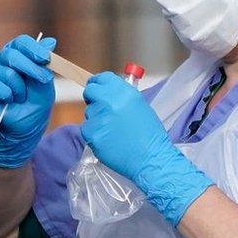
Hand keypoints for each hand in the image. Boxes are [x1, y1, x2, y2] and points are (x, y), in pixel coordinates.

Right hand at [0, 34, 56, 167]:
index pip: (22, 42)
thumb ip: (45, 62)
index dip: (34, 49)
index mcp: (18, 53)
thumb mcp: (45, 80)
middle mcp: (2, 60)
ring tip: (22, 97)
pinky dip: (9, 97)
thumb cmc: (36, 100)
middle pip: (13, 54)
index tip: (46, 58)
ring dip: (21, 89)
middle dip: (31, 68)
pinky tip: (10, 101)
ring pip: (8, 74)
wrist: (27, 124)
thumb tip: (51, 41)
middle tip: (44, 80)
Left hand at [81, 72, 213, 225]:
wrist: (151, 158)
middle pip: (90, 91)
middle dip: (93, 98)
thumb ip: (122, 97)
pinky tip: (108, 141)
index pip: (102, 78)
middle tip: (100, 108)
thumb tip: (108, 92)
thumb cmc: (150, 135)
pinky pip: (86, 129)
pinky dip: (94, 134)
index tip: (97, 87)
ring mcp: (99, 117)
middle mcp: (110, 101)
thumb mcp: (139, 106)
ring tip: (112, 131)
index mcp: (124, 92)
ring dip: (96, 119)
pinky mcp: (91, 133)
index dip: (98, 83)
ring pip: (89, 113)